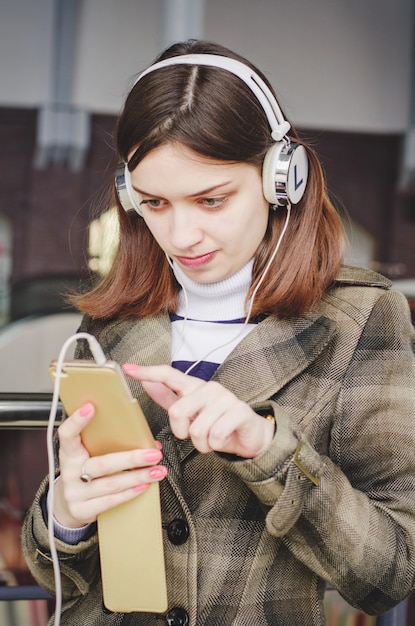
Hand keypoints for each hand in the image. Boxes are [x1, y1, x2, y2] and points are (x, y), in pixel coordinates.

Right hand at [54, 402, 166, 527]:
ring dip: (138, 476)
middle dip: (132, 459)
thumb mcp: (88, 455)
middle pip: (102, 464)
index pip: (67, 434)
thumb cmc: (84, 473)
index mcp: (69, 453)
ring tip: (157, 471)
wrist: (67, 505)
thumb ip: (109, 445)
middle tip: (153, 454)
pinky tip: (143, 485)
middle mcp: (69, 472)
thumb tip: (147, 441)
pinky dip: (129, 493)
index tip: (90, 407)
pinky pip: (110, 501)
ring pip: (111, 484)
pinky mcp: (81, 510)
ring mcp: (74, 493)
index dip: (76, 421)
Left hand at [123, 364, 274, 457]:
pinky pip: (216, 435)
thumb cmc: (217, 423)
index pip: (169, 375)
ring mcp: (226, 398)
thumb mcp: (191, 413)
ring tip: (212, 439)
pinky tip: (224, 439)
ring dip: (202, 444)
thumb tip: (147, 383)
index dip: (148, 372)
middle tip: (195, 434)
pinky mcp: (240, 411)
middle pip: (177, 411)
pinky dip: (216, 445)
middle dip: (183, 432)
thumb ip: (169, 398)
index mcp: (195, 387)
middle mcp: (209, 388)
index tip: (128, 369)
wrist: (249, 436)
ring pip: (197, 429)